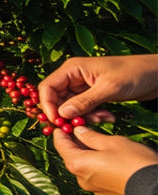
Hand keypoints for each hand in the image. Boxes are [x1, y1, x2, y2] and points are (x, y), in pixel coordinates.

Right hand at [38, 54, 157, 121]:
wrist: (155, 74)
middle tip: (81, 125)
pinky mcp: (93, 95)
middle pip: (57, 99)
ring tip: (103, 118)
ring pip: (71, 107)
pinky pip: (84, 109)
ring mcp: (83, 86)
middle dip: (69, 114)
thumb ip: (84, 102)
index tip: (57, 122)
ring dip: (84, 117)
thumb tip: (62, 114)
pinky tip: (108, 117)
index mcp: (72, 69)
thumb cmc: (134, 73)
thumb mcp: (109, 88)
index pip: (48, 88)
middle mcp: (74, 77)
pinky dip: (93, 116)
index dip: (48, 106)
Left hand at [52, 126, 157, 194]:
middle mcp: (80, 178)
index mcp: (77, 164)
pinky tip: (108, 157)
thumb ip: (91, 136)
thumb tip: (78, 131)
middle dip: (75, 141)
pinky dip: (96, 164)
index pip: (60, 144)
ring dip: (87, 153)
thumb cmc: (134, 162)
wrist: (154, 191)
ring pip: (84, 166)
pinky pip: (95, 175)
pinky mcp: (104, 193)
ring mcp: (92, 188)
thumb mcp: (112, 142)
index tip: (64, 122)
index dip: (61, 131)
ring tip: (98, 140)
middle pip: (71, 155)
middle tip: (82, 127)